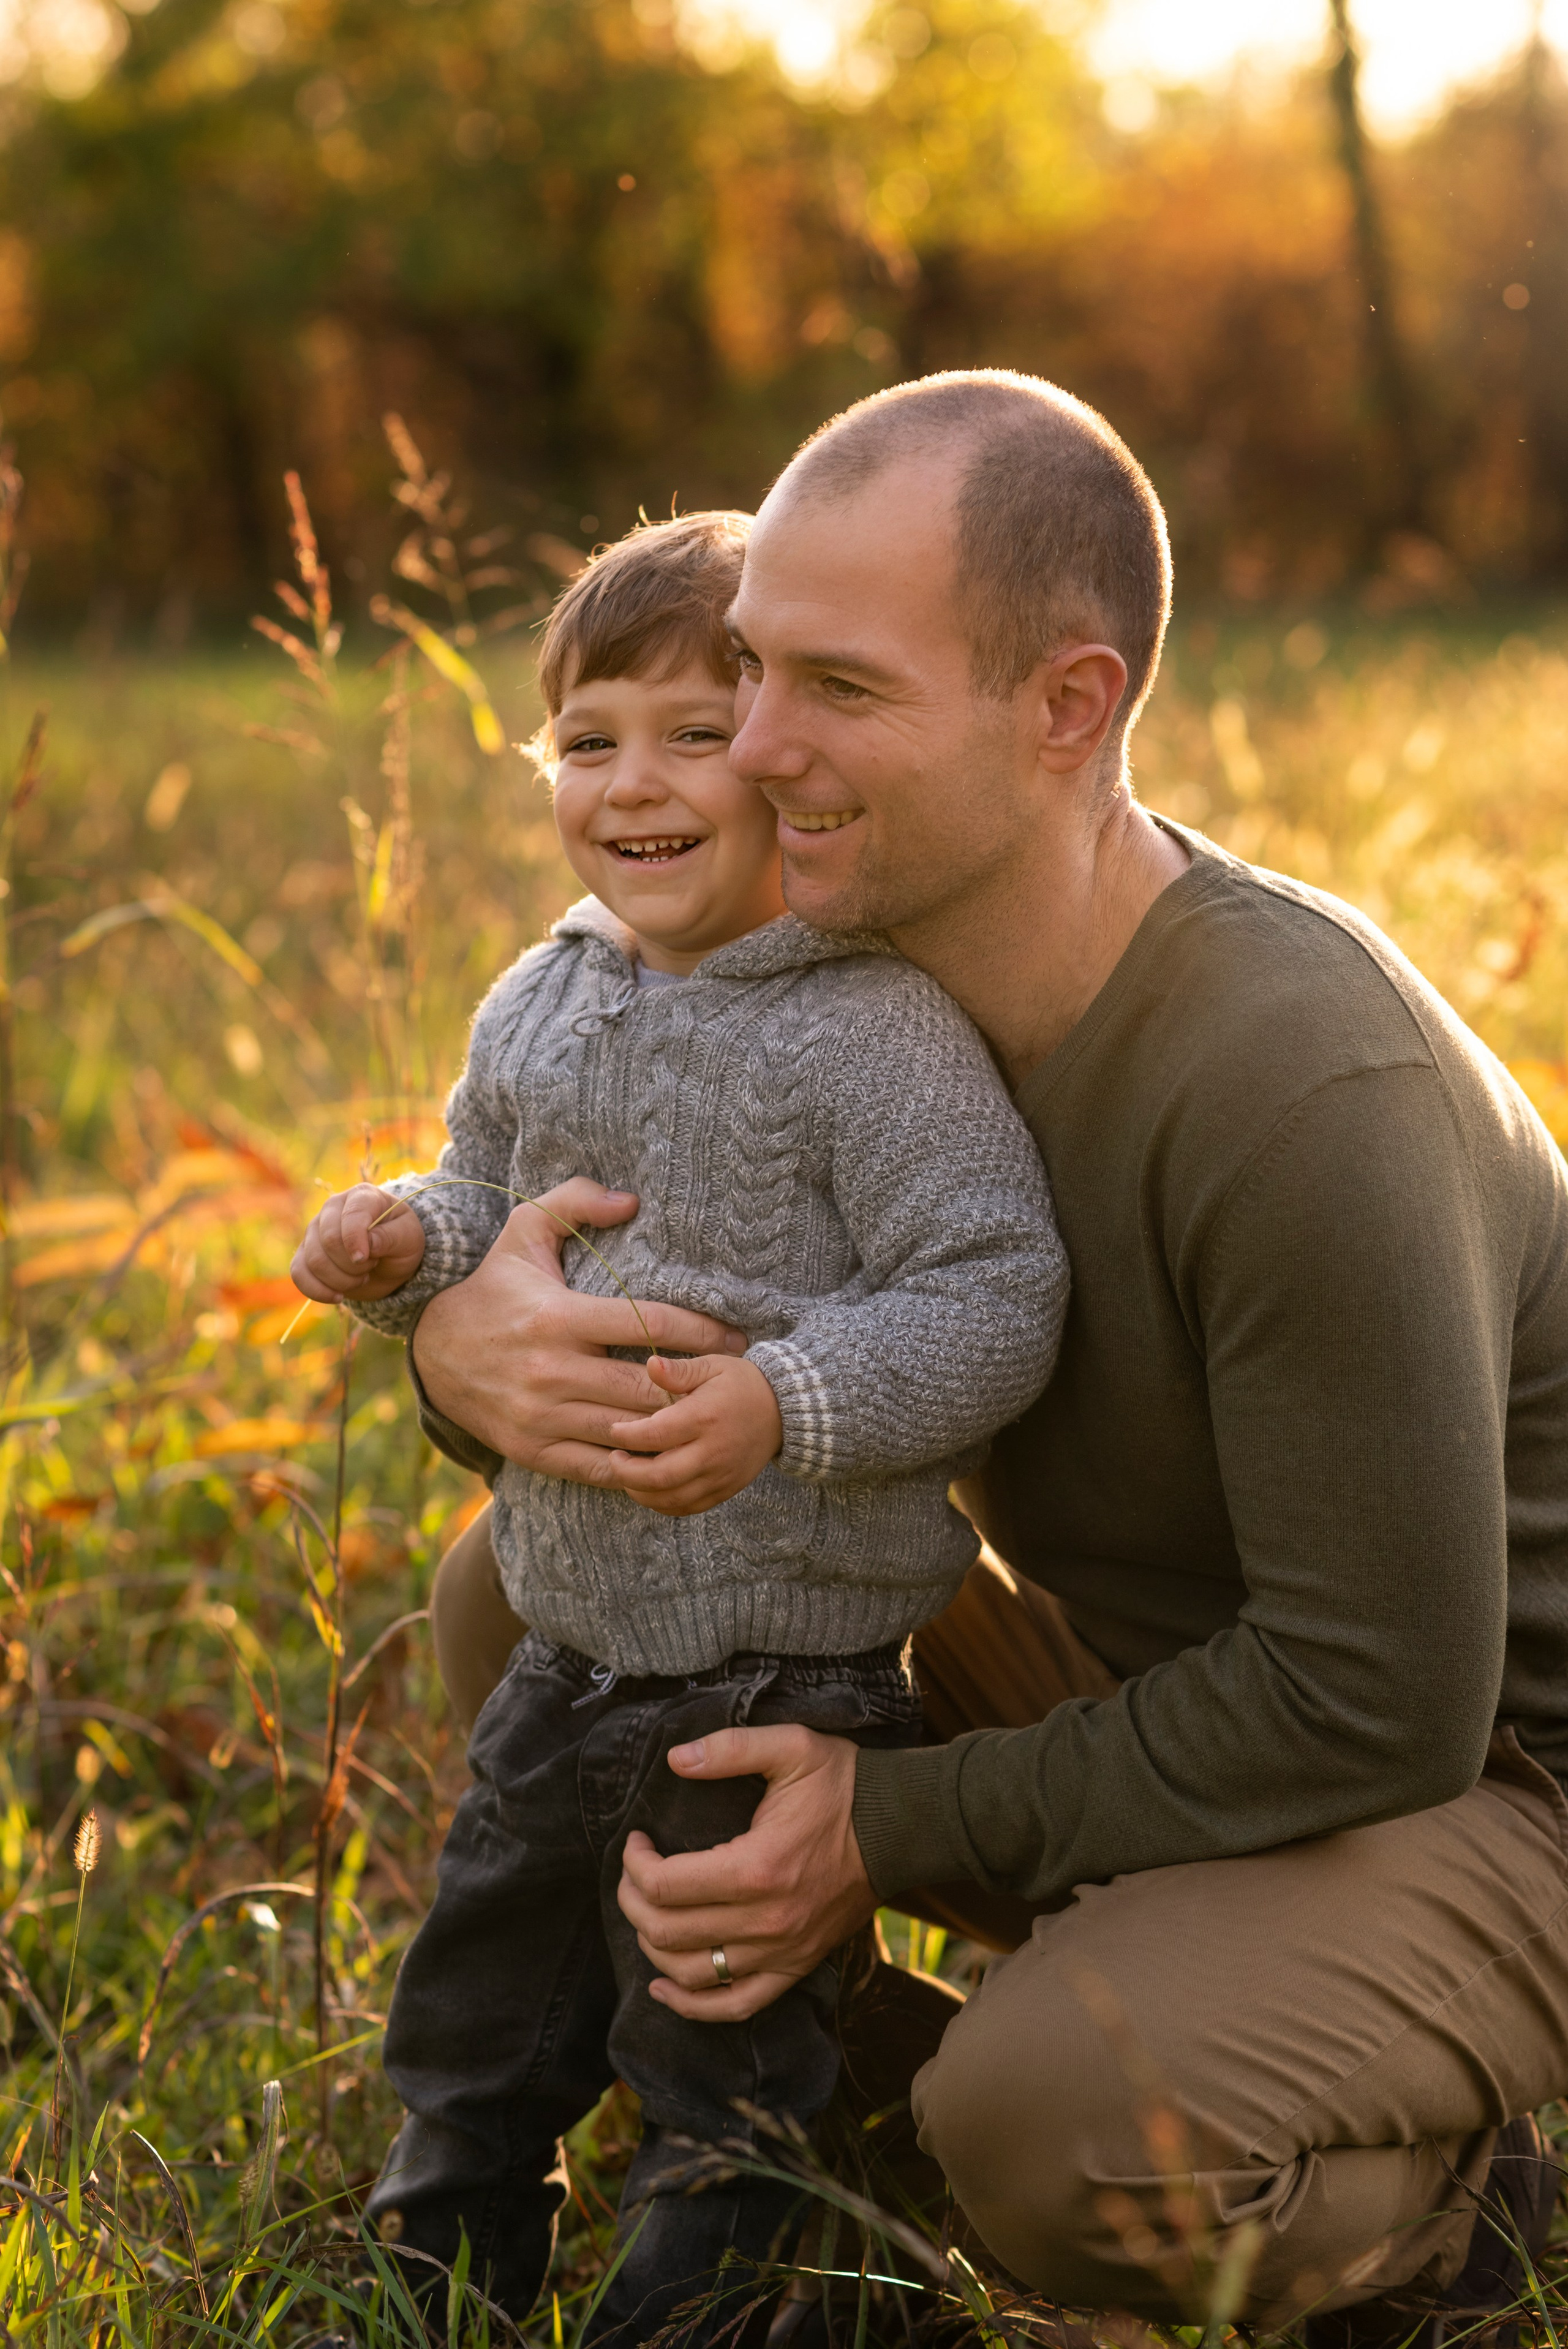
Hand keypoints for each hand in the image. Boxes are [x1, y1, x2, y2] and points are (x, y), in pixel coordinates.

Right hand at [292, 1184, 425, 1302]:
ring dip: (341, 1280)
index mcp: (361, 1196)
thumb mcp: (409, 1237)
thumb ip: (391, 1237)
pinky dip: (318, 1290)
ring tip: (361, 1277)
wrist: (390, 1261)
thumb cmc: (401, 1242)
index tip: (366, 1259)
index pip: (350, 1215)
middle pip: (329, 1240)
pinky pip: (298, 1273)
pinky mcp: (305, 1254)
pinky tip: (338, 1296)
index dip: (355, 1240)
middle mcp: (332, 1209)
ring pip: (314, 1261)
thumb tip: (368, 1243)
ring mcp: (315, 1230)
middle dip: (353, 1265)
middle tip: (371, 1266)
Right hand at [410, 1178, 747, 1475]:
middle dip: (696, 1387)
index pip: (648, 1324)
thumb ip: (576, 1201)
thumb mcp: (524, 1230)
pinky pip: (599, 1467)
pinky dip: (637, 1465)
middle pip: (647, 1386)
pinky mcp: (532, 1449)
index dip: (702, 1331)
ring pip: (628, 1431)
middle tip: (735, 1383)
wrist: (432, 1351)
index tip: (736, 1337)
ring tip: (712, 1420)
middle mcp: (552, 1370)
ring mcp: (541, 1416)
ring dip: (674, 1428)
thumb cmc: (494, 1286)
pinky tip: (667, 1453)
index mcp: (560, 1316)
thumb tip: (632, 1201)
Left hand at [603, 1354, 781, 1514]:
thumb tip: (650, 1364)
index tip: (615, 1430)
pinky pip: (688, 1508)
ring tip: (627, 1476)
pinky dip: (663, 1504)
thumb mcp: (712, 1366)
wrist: (783, 1411)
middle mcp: (712, 1451)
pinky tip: (650, 1490)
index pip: (655, 1434)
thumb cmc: (741, 1384)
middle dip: (626, 1472)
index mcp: (704, 1417)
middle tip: (614, 1458)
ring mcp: (720, 1475)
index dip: (626, 1435)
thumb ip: (679, 1370)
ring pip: (671, 1498)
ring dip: (641, 1492)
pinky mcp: (725, 1490)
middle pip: (659, 1476)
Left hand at [617, 1724, 874, 2021]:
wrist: (899, 1827)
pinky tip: (662, 1988)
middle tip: (633, 1873)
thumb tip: (675, 1759)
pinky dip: (691, 2007)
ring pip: (691, 1974)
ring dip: (652, 1947)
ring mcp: (781, 1952)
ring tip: (646, 1913)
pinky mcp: (795, 1968)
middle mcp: (765, 1921)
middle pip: (667, 1932)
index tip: (636, 1841)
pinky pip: (734, 2006)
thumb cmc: (843, 1784)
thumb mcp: (791, 1747)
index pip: (664, 1885)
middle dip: (633, 1901)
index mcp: (756, 1867)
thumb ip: (730, 1748)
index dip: (634, 1864)